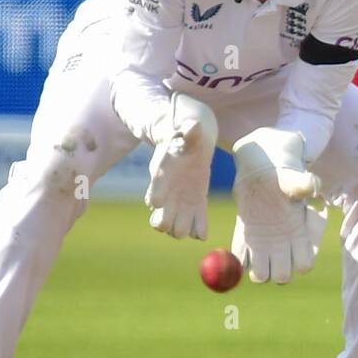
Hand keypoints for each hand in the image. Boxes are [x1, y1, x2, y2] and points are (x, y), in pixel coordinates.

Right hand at [146, 93, 217, 239]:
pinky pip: (196, 226)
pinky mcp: (195, 206)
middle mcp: (167, 194)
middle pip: (161, 220)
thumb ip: (189, 130)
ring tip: (191, 224)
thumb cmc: (186, 137)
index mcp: (163, 175)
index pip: (155, 191)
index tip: (157, 201)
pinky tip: (203, 232)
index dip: (156, 196)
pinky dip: (199, 231)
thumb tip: (192, 126)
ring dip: (182, 229)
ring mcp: (180, 203)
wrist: (190, 144)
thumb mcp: (188, 131)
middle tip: (178, 218)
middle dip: (167, 223)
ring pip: (175, 228)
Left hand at [231, 128, 323, 283]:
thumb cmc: (282, 176)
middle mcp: (283, 246)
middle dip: (275, 271)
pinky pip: (242, 262)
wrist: (260, 172)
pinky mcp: (246, 242)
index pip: (304, 264)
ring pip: (261, 275)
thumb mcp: (293, 178)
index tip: (289, 246)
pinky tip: (241, 244)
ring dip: (257, 269)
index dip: (298, 263)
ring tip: (252, 249)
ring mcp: (264, 247)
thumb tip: (312, 187)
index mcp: (300, 236)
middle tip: (267, 253)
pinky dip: (239, 260)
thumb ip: (304, 183)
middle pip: (282, 276)